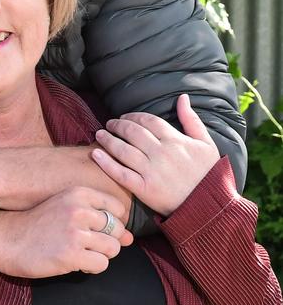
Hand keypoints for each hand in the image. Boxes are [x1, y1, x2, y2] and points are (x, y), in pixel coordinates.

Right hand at [0, 188, 132, 277]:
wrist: (5, 238)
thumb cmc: (37, 224)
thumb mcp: (67, 212)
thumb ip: (100, 222)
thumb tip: (129, 238)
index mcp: (79, 193)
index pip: (118, 208)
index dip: (112, 223)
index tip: (94, 229)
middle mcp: (79, 209)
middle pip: (117, 230)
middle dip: (105, 241)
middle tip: (83, 244)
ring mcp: (75, 232)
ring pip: (112, 249)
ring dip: (99, 256)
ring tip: (79, 253)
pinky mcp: (71, 255)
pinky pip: (101, 265)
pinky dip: (91, 268)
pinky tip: (74, 263)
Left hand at [91, 94, 219, 215]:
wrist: (208, 206)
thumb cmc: (208, 175)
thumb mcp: (206, 144)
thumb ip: (192, 119)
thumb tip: (182, 97)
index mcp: (175, 140)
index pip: (148, 121)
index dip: (133, 116)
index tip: (125, 117)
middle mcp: (161, 153)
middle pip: (133, 132)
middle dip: (118, 125)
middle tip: (110, 123)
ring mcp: (152, 171)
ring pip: (124, 150)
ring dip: (108, 140)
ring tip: (99, 134)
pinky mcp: (144, 189)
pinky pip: (121, 173)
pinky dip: (106, 163)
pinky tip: (95, 154)